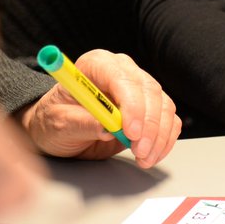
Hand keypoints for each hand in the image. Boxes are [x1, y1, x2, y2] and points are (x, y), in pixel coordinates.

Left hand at [18, 50, 180, 166]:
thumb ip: (80, 123)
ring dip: (159, 136)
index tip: (130, 131)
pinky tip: (151, 154)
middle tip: (139, 151)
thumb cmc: (54, 121)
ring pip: (164, 107)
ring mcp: (139, 90)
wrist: (62, 130)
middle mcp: (122, 72)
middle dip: (149, 125)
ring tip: (143, 157)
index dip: (131, 104)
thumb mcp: (57, 124)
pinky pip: (170, 121)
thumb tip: (107, 128)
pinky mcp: (151, 109)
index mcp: (96, 65)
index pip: (122, 78)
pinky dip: (165, 140)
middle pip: (150, 92)